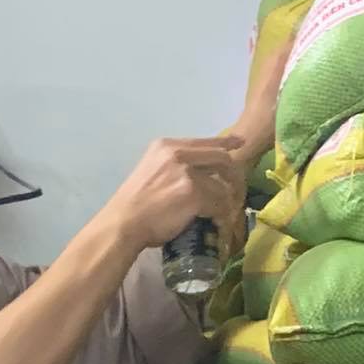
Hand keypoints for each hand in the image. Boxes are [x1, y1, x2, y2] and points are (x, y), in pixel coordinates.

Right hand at [104, 137, 247, 255]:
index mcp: (166, 145)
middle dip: (234, 175)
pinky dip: (221, 215)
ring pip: (221, 184)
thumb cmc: (135, 206)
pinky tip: (219, 222)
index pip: (204, 140)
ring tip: (227, 212)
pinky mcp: (193, 193)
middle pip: (220, 158)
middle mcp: (177, 153)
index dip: (225, 142)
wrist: (124, 223)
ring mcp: (186, 172)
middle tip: (237, 191)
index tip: (239, 143)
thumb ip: (173, 167)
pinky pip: (218, 203)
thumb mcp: (151, 172)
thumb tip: (199, 174)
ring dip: (228, 200)